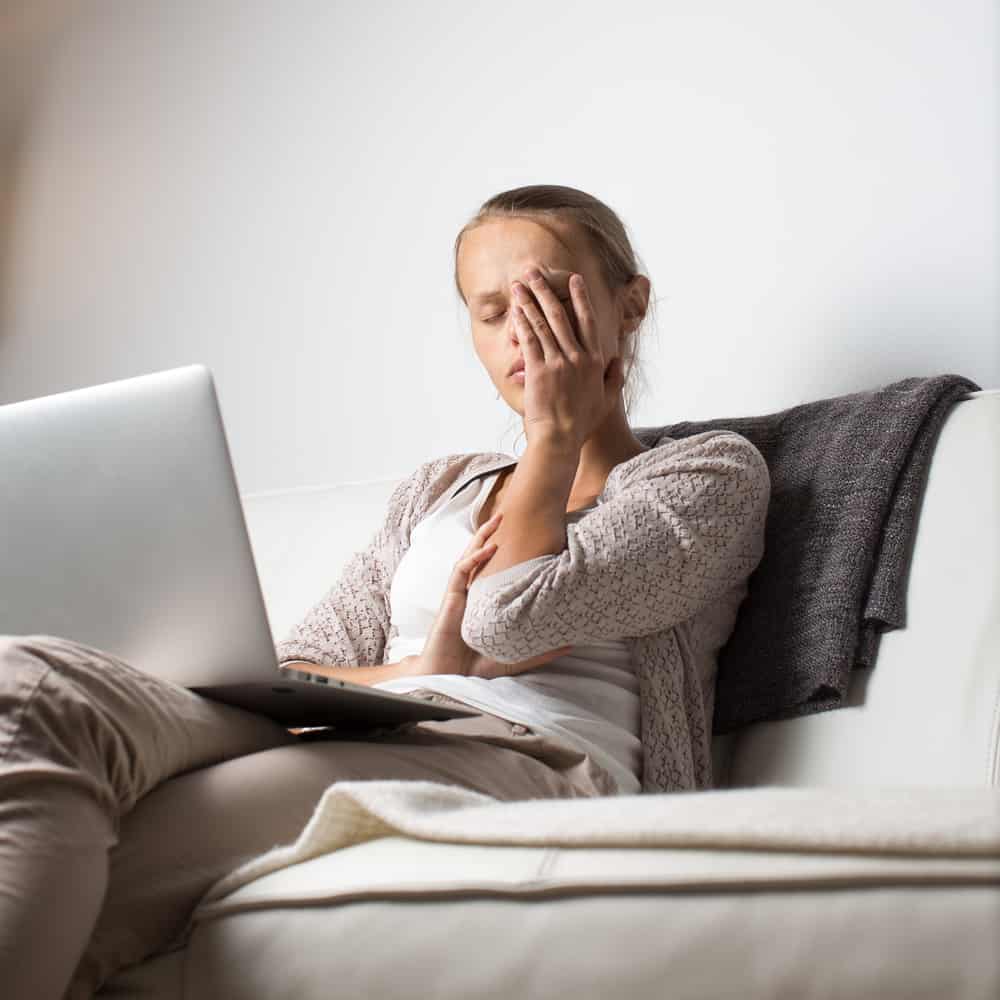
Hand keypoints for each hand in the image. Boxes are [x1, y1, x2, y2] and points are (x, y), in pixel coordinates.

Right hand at [412, 509, 572, 679]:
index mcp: (484, 601)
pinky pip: (461, 572)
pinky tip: (488, 548)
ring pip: (469, 557)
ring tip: (497, 520)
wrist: (450, 678)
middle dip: (492, 535)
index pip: (495, 571)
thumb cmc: (476, 665)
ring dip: (482, 537)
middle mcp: (471, 593)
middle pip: (481, 556)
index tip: (526, 538)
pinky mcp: (451, 599)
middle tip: (509, 516)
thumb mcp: (515, 654)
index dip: (507, 554)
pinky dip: (474, 558)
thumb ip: (540, 648)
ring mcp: (460, 594)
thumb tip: (570, 644)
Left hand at [511, 267, 625, 448]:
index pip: (588, 320)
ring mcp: (557, 362)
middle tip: (534, 271)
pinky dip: (522, 322)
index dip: (579, 297)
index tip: (572, 279)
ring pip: (542, 324)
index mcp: (595, 360)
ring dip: (529, 300)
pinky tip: (515, 308)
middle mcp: (577, 357)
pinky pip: (529, 340)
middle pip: (560, 315)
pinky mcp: (538, 370)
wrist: (560, 438)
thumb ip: (614, 377)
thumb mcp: (607, 400)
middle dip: (546, 290)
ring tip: (519, 284)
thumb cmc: (582, 423)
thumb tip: (617, 359)